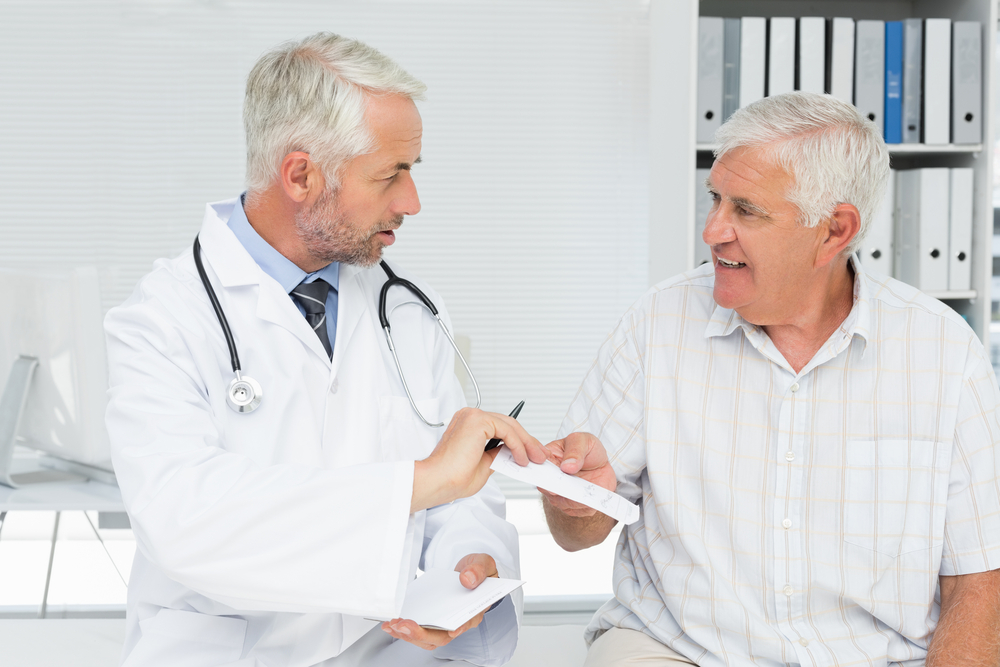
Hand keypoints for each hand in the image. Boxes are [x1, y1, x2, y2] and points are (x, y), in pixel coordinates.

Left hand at [381, 553, 498, 649]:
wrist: (470, 570)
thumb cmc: (478, 570)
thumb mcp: (484, 563)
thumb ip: (478, 570)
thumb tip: (466, 579)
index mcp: (475, 610)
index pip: (466, 623)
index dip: (457, 628)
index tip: (449, 630)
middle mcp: (459, 622)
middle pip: (441, 637)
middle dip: (420, 633)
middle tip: (402, 625)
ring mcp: (444, 623)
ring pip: (427, 638)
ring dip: (408, 635)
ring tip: (392, 625)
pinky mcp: (433, 621)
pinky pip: (419, 631)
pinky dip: (405, 630)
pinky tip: (392, 624)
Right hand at [412, 408, 545, 512]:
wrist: (438, 482)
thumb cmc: (452, 478)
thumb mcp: (484, 465)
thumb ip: (497, 455)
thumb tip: (511, 454)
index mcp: (468, 424)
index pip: (500, 427)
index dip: (520, 440)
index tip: (533, 453)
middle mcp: (469, 416)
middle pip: (508, 423)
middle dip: (527, 440)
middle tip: (540, 456)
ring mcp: (472, 416)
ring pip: (510, 425)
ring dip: (526, 443)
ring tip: (535, 459)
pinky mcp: (478, 421)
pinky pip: (507, 430)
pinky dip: (518, 445)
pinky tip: (522, 458)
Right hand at [539, 432, 616, 516]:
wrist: (601, 465)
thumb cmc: (588, 450)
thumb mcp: (583, 440)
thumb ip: (575, 450)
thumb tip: (567, 466)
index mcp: (548, 460)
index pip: (540, 469)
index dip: (546, 474)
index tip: (557, 474)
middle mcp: (551, 480)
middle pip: (549, 489)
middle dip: (561, 489)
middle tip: (572, 486)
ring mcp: (560, 494)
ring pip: (563, 502)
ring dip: (575, 498)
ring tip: (586, 491)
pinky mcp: (574, 505)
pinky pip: (578, 510)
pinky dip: (586, 505)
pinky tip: (592, 497)